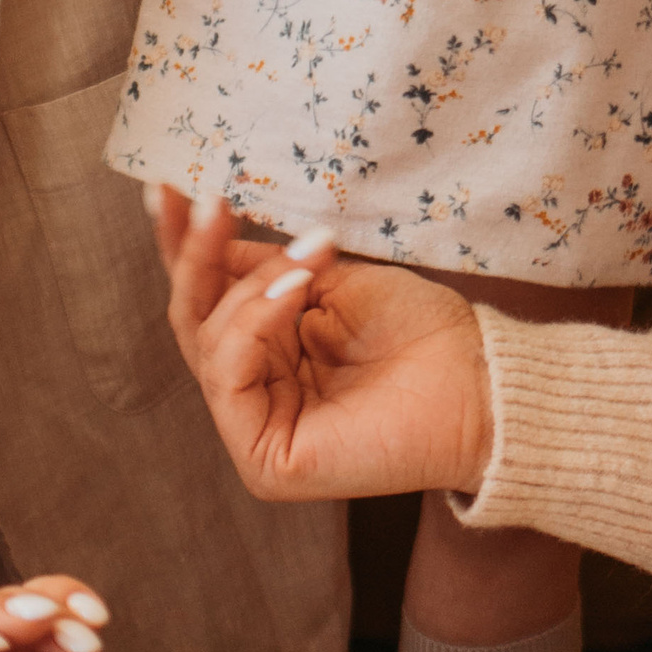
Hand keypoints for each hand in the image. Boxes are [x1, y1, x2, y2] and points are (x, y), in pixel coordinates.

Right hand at [154, 188, 491, 500]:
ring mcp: (256, 431)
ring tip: (307, 257)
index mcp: (269, 357)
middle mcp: (256, 395)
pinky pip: (229, 376)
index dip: (186, 248)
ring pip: (208, 343)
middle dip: (194, 257)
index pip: (208, 302)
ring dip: (250, 285)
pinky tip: (295, 290)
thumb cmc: (422, 332)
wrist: (481, 378)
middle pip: (193, 322)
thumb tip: (212, 237)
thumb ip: (267, 269)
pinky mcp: (265, 460)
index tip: (170, 190)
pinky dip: (253, 321)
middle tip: (208, 202)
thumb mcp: (330, 281)